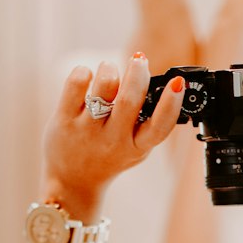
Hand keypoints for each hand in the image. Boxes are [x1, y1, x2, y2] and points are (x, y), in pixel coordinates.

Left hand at [41, 54, 184, 221]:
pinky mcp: (65, 120)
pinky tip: (87, 78)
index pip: (159, 127)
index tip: (177, 83)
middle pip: (130, 100)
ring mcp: (87, 130)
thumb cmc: (109, 157)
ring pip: (104, 86)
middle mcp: (113, 140)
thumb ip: (150, 125)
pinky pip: (76, 84)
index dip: (171, 103)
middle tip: (139, 60)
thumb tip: (170, 87)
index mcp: (136, 147)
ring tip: (110, 70)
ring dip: (110, 69)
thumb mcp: (136, 149)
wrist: (73, 181)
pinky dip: (84, 72)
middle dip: (138, 73)